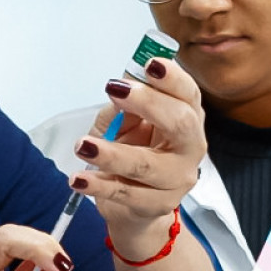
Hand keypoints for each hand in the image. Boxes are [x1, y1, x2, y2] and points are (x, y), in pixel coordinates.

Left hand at [70, 56, 205, 259]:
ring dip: (112, 153)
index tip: (149, 64)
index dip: (172, 78)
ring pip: (147, 164)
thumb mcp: (124, 123)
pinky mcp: (157, 205)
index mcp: (187, 118)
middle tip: (116, 91)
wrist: (134, 206)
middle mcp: (190, 147)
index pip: (188, 94)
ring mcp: (177, 179)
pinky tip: (79, 179)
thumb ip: (123, 106)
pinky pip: (125, 194)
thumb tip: (120, 87)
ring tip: (83, 146)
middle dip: (148, 103)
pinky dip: (98, 185)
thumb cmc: (133, 154)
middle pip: (180, 123)